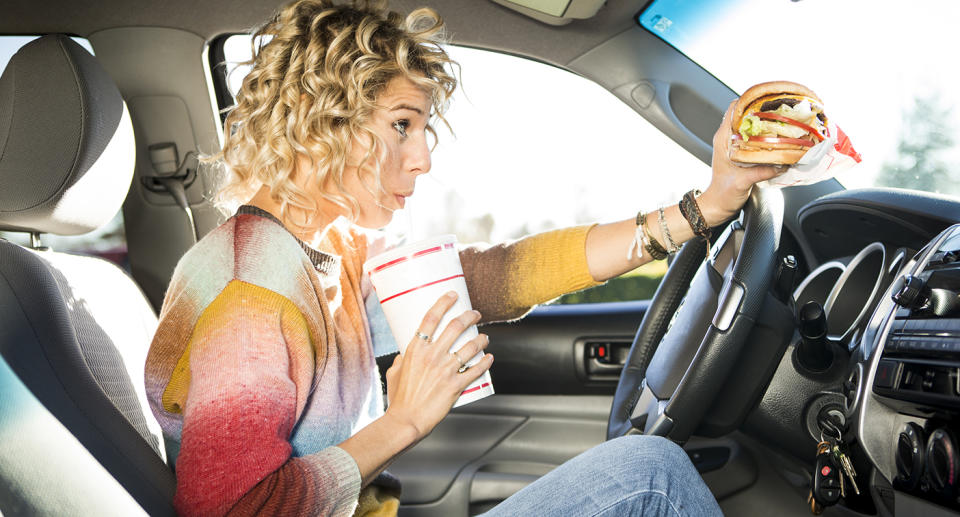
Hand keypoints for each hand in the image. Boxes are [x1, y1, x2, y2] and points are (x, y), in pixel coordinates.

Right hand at [383, 291, 492, 440]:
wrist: (406, 421)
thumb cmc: (398, 398)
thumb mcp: (395, 372)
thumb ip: (403, 359)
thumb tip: (407, 353)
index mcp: (415, 350)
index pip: (431, 318)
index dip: (443, 303)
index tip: (453, 295)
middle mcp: (432, 356)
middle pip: (455, 327)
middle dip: (469, 316)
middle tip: (475, 314)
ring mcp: (445, 370)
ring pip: (470, 346)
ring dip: (481, 338)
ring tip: (485, 337)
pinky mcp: (456, 386)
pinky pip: (476, 370)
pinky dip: (486, 362)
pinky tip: (490, 358)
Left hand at [699, 100, 784, 225]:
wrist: (719, 205)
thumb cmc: (723, 194)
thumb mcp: (742, 182)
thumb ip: (761, 172)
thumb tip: (781, 164)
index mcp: (723, 138)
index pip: (735, 108)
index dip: (751, 100)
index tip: (769, 99)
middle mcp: (729, 138)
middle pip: (747, 113)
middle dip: (764, 109)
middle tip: (783, 108)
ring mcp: (736, 144)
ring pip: (753, 125)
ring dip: (768, 121)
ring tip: (785, 119)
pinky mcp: (744, 152)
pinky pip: (757, 137)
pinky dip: (768, 134)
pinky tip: (781, 136)